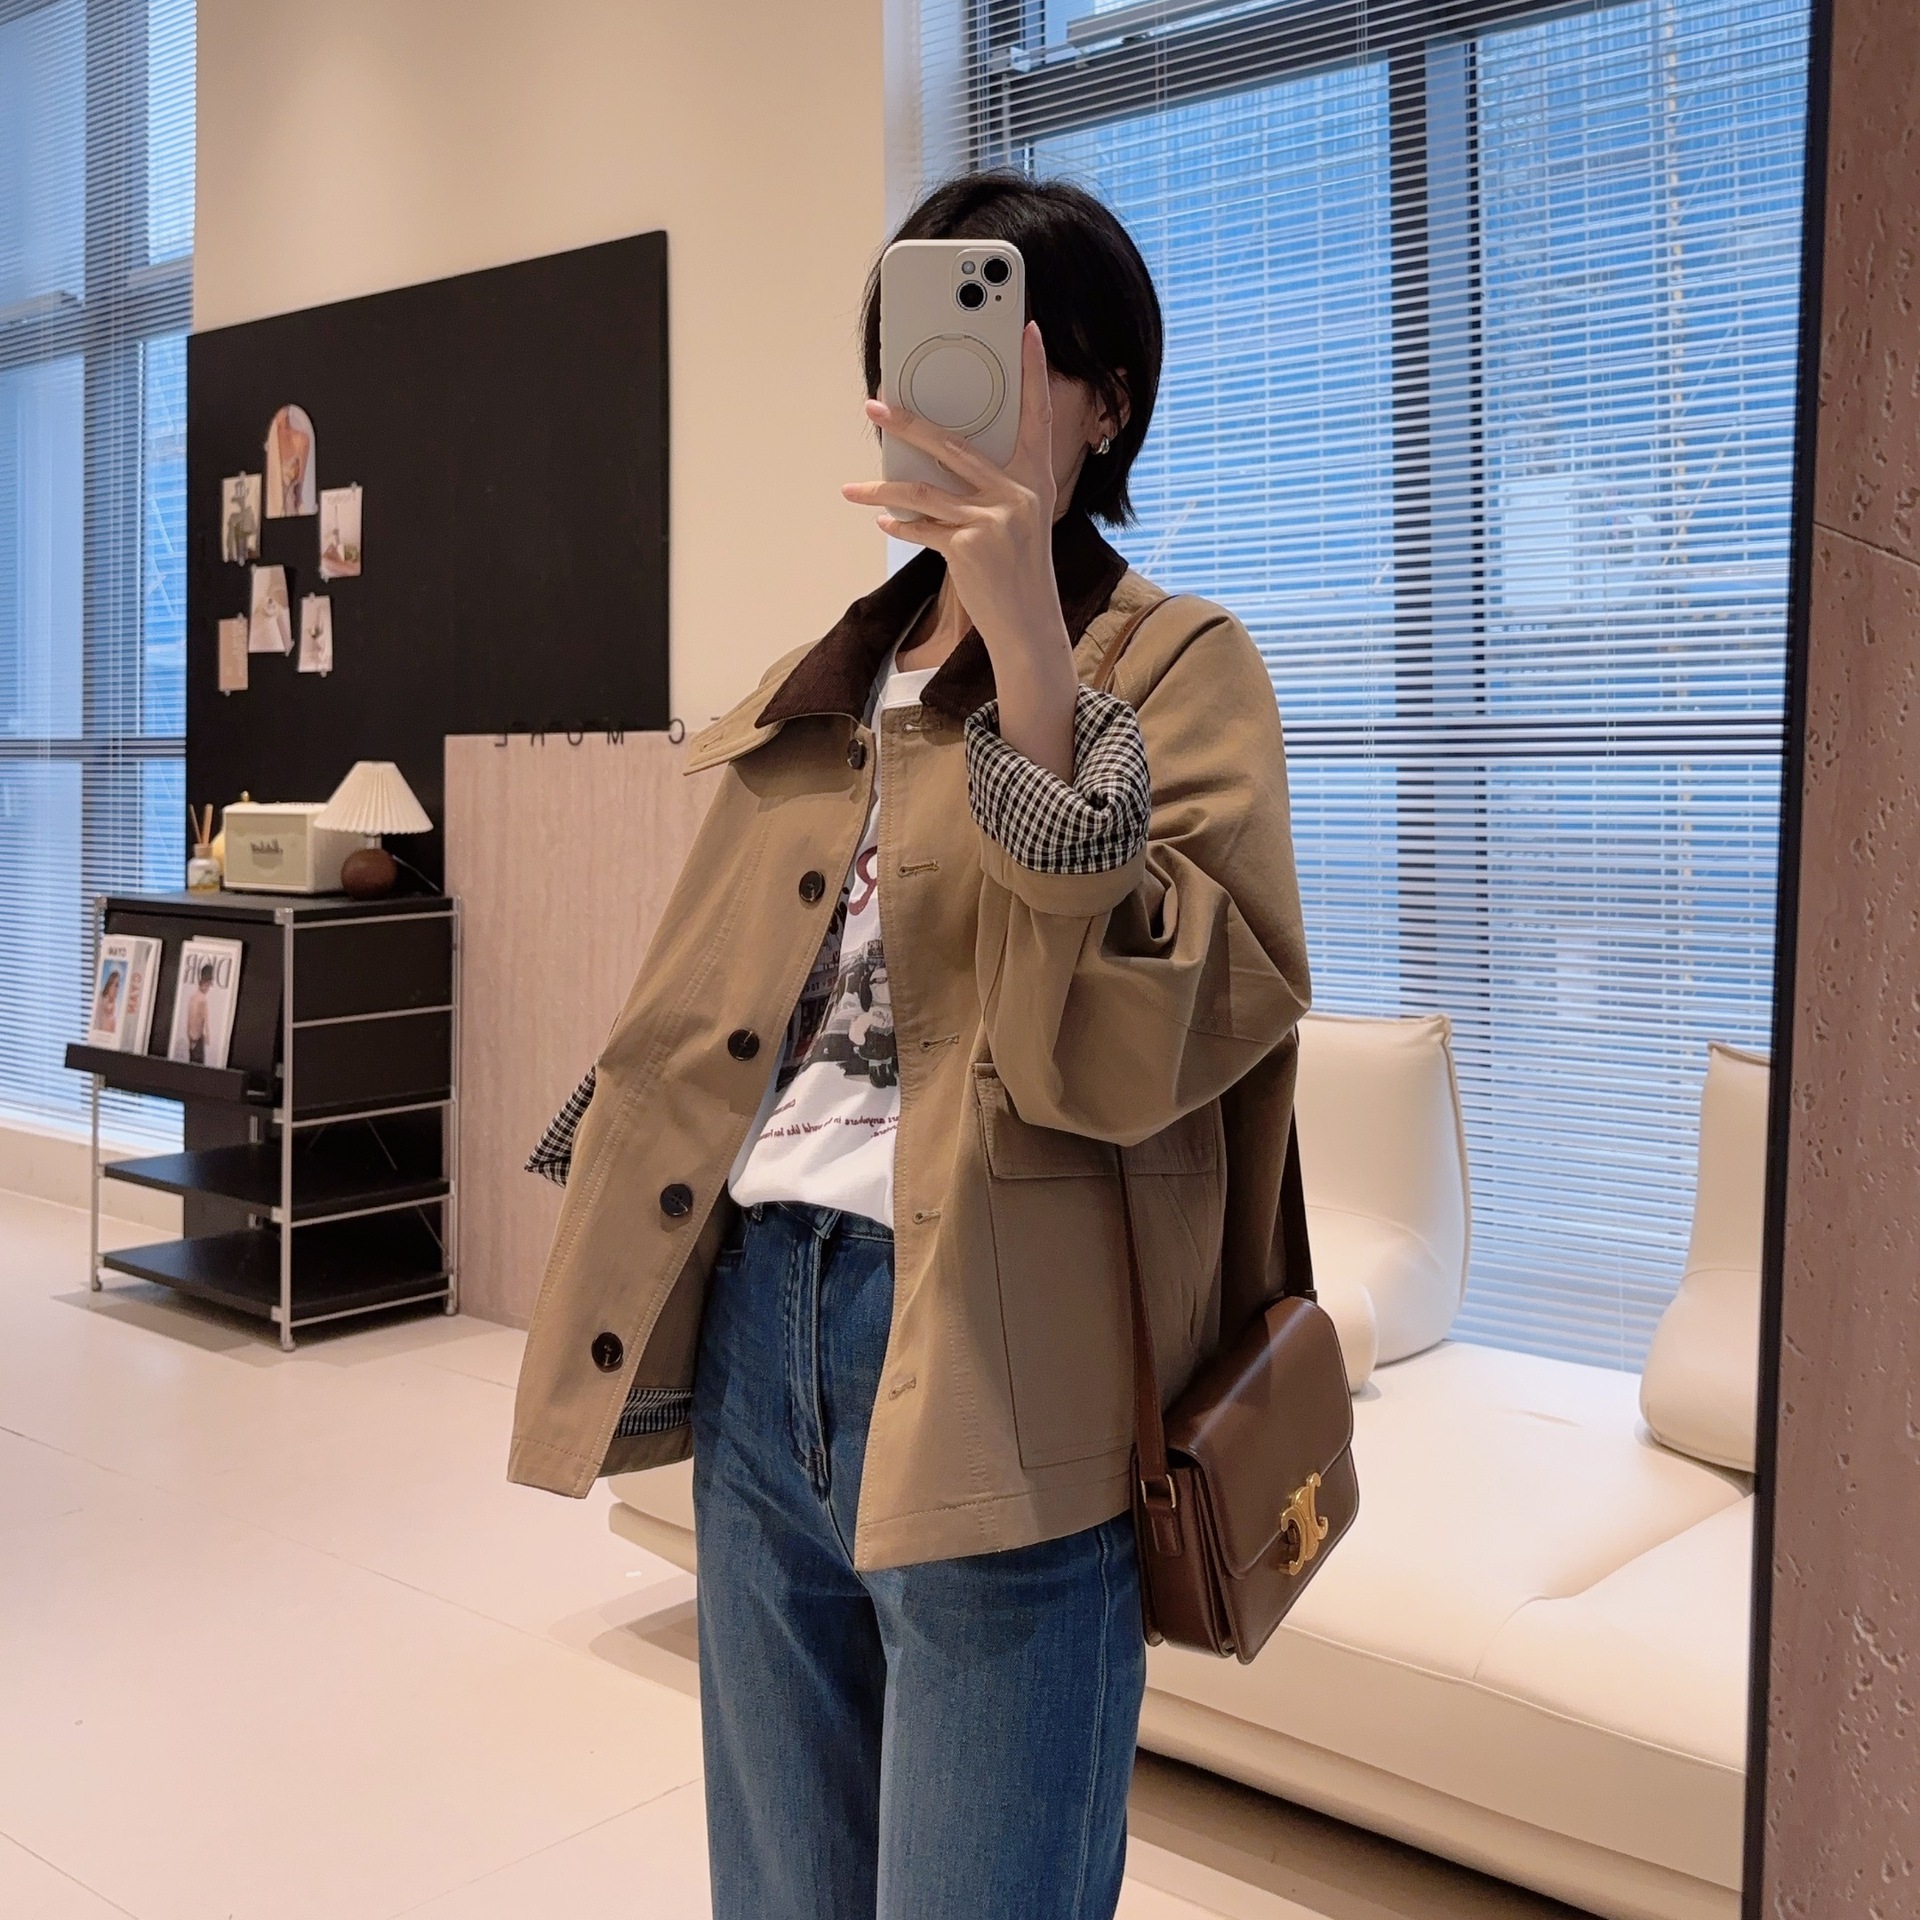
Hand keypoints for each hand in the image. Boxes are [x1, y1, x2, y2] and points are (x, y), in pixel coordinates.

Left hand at [843, 322, 1078, 780]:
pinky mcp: (970, 547)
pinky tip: (881, 524)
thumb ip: (989, 487)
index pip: (1036, 415)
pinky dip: (899, 528)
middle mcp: (1019, 493)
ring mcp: (995, 519)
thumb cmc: (1018, 571)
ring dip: (881, 489)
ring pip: (924, 490)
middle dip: (908, 423)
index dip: (1035, 372)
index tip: (1029, 329)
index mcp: (1036, 480)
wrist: (1029, 626)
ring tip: (851, 489)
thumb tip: (930, 463)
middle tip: (874, 402)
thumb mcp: (1017, 522)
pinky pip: (922, 529)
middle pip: (954, 445)